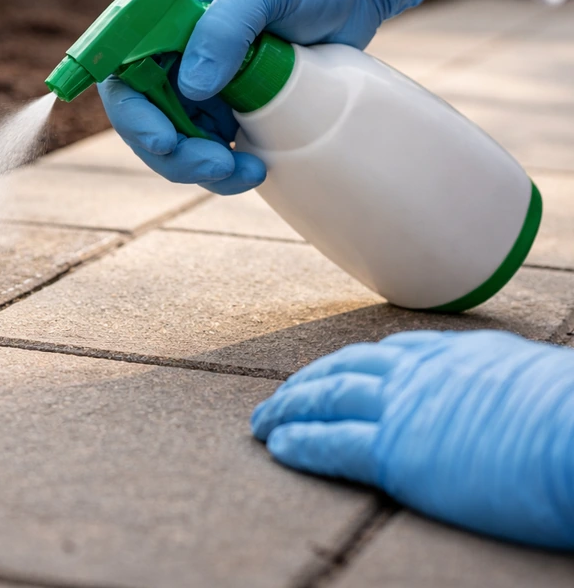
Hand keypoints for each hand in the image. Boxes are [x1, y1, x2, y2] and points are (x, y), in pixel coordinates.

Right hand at [99, 0, 427, 193]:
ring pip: (175, 142)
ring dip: (200, 168)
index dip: (132, 113)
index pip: (120, 72)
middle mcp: (170, 54)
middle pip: (143, 117)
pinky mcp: (227, 105)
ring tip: (249, 172)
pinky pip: (210, 147)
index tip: (164, 140)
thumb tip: (191, 87)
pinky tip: (255, 167)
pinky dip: (225, 168)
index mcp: (159, 18)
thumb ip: (225, 26)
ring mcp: (197, 82)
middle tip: (217, 165)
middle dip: (172, 153)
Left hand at [252, 331, 573, 548]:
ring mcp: (404, 408)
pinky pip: (332, 442)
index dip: (350, 366)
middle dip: (306, 384)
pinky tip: (278, 446)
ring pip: (328, 398)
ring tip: (262, 422)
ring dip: (288, 409)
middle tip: (278, 399)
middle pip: (345, 369)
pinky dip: (300, 442)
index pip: (387, 354)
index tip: (331, 375)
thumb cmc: (572, 416)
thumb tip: (499, 394)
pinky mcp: (395, 452)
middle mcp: (420, 372)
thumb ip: (494, 381)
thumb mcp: (530, 379)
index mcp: (454, 354)